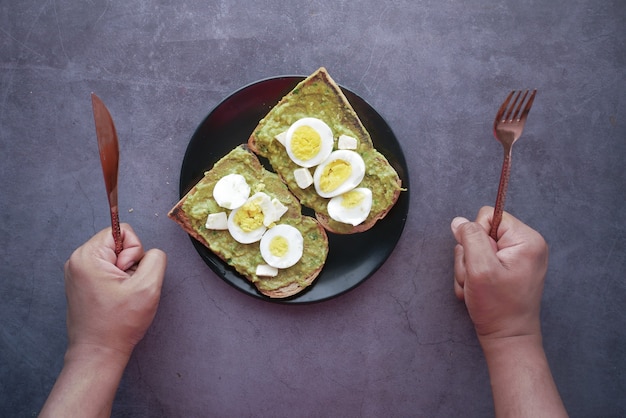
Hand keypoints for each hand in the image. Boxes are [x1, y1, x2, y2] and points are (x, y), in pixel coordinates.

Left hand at [64, 223, 166, 355]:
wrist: (98, 353)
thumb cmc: (119, 323)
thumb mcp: (148, 287)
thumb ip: (156, 259)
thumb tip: (152, 253)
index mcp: (88, 256)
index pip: (123, 231)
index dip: (135, 252)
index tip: (128, 277)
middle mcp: (78, 260)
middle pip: (118, 243)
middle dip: (130, 263)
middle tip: (126, 289)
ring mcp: (78, 272)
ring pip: (115, 257)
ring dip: (125, 274)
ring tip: (121, 296)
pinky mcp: (82, 284)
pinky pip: (108, 269)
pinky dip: (117, 281)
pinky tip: (116, 299)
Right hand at [450, 206, 547, 341]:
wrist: (508, 338)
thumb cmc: (497, 307)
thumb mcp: (479, 268)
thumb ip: (470, 238)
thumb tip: (459, 222)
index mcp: (526, 239)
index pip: (488, 215)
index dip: (475, 235)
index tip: (480, 259)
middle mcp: (526, 245)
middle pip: (481, 233)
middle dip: (471, 256)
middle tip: (477, 278)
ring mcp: (518, 258)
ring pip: (477, 249)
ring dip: (470, 268)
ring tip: (478, 287)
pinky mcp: (509, 269)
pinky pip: (482, 261)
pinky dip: (475, 276)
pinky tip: (480, 290)